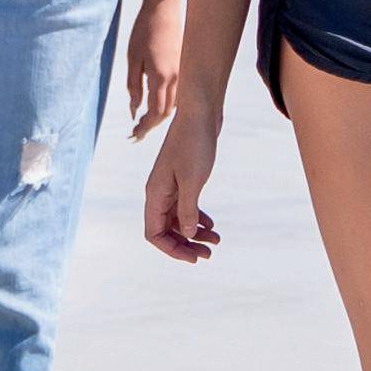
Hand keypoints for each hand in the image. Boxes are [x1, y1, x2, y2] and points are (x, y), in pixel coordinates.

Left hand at [124, 0, 185, 137]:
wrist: (163, 9)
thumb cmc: (144, 31)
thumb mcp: (133, 58)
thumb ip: (134, 86)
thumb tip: (134, 109)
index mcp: (161, 76)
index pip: (156, 112)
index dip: (145, 126)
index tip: (135, 134)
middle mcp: (176, 78)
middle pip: (167, 113)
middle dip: (152, 125)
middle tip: (137, 133)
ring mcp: (183, 73)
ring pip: (175, 105)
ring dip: (160, 116)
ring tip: (144, 122)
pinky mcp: (184, 67)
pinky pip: (179, 94)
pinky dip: (168, 104)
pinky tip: (156, 105)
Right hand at [142, 99, 222, 262]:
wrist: (202, 113)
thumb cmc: (195, 144)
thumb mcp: (192, 181)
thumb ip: (187, 210)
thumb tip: (187, 235)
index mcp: (155, 194)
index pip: (154, 233)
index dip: (171, 249)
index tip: (193, 257)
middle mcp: (159, 192)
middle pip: (166, 230)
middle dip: (186, 244)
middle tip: (208, 254)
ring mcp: (171, 185)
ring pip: (178, 219)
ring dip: (194, 233)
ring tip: (216, 241)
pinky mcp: (183, 178)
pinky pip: (186, 206)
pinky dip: (197, 217)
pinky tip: (211, 224)